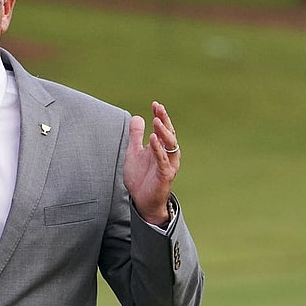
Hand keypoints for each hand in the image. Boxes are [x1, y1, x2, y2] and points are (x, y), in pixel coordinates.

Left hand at [123, 101, 180, 225]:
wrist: (142, 200)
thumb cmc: (140, 177)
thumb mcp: (134, 152)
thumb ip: (136, 136)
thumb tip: (137, 117)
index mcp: (161, 147)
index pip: (163, 128)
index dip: (160, 116)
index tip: (155, 104)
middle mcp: (168, 154)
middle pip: (169, 134)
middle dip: (164, 120)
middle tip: (158, 108)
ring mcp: (168, 164)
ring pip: (170, 145)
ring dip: (164, 133)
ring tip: (156, 121)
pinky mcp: (165, 175)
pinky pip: (163, 160)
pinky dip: (158, 149)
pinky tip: (152, 139)